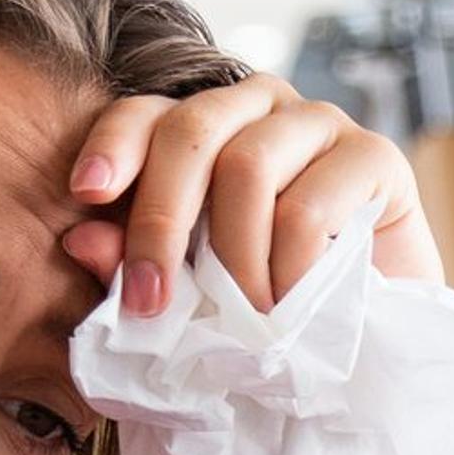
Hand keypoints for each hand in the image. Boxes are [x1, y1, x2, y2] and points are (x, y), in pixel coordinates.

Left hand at [58, 73, 441, 316]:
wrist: (370, 345)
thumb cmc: (266, 311)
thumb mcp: (187, 294)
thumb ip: (134, 266)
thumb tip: (78, 241)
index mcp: (203, 129)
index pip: (147, 113)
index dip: (114, 147)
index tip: (87, 194)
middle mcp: (258, 109)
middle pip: (191, 131)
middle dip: (161, 220)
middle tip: (152, 302)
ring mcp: (319, 124)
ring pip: (248, 164)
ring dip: (234, 258)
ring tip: (240, 318)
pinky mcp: (375, 155)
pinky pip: (309, 203)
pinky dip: (288, 268)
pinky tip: (289, 307)